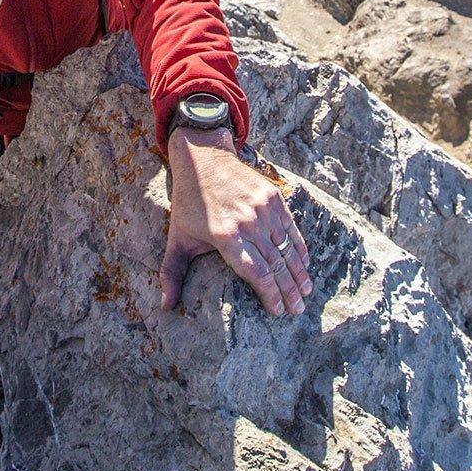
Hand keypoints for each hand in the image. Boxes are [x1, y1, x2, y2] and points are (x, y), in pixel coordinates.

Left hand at [160, 127, 312, 316]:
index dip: (270, 294)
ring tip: (306, 293)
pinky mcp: (273, 197)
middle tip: (297, 310)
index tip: (277, 311)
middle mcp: (248, 223)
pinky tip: (304, 264)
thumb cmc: (188, 203)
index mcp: (225, 236)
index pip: (256, 272)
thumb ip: (171, 273)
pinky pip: (290, 228)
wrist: (204, 159)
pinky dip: (298, 248)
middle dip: (288, 291)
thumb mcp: (176, 238)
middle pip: (275, 265)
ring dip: (298, 273)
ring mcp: (263, 209)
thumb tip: (165, 306)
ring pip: (286, 248)